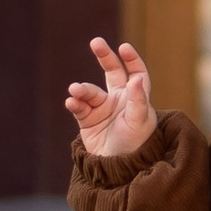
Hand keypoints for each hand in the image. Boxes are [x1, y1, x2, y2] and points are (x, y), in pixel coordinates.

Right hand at [65, 37, 157, 160]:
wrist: (119, 168)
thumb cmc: (137, 143)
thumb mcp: (139, 121)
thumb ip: (137, 100)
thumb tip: (136, 79)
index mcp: (136, 96)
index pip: (136, 72)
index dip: (131, 59)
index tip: (124, 48)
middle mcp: (119, 98)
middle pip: (112, 71)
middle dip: (104, 56)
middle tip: (96, 42)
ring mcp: (102, 108)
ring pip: (91, 92)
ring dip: (82, 89)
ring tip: (75, 90)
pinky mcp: (87, 120)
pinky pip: (79, 107)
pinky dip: (75, 103)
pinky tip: (71, 101)